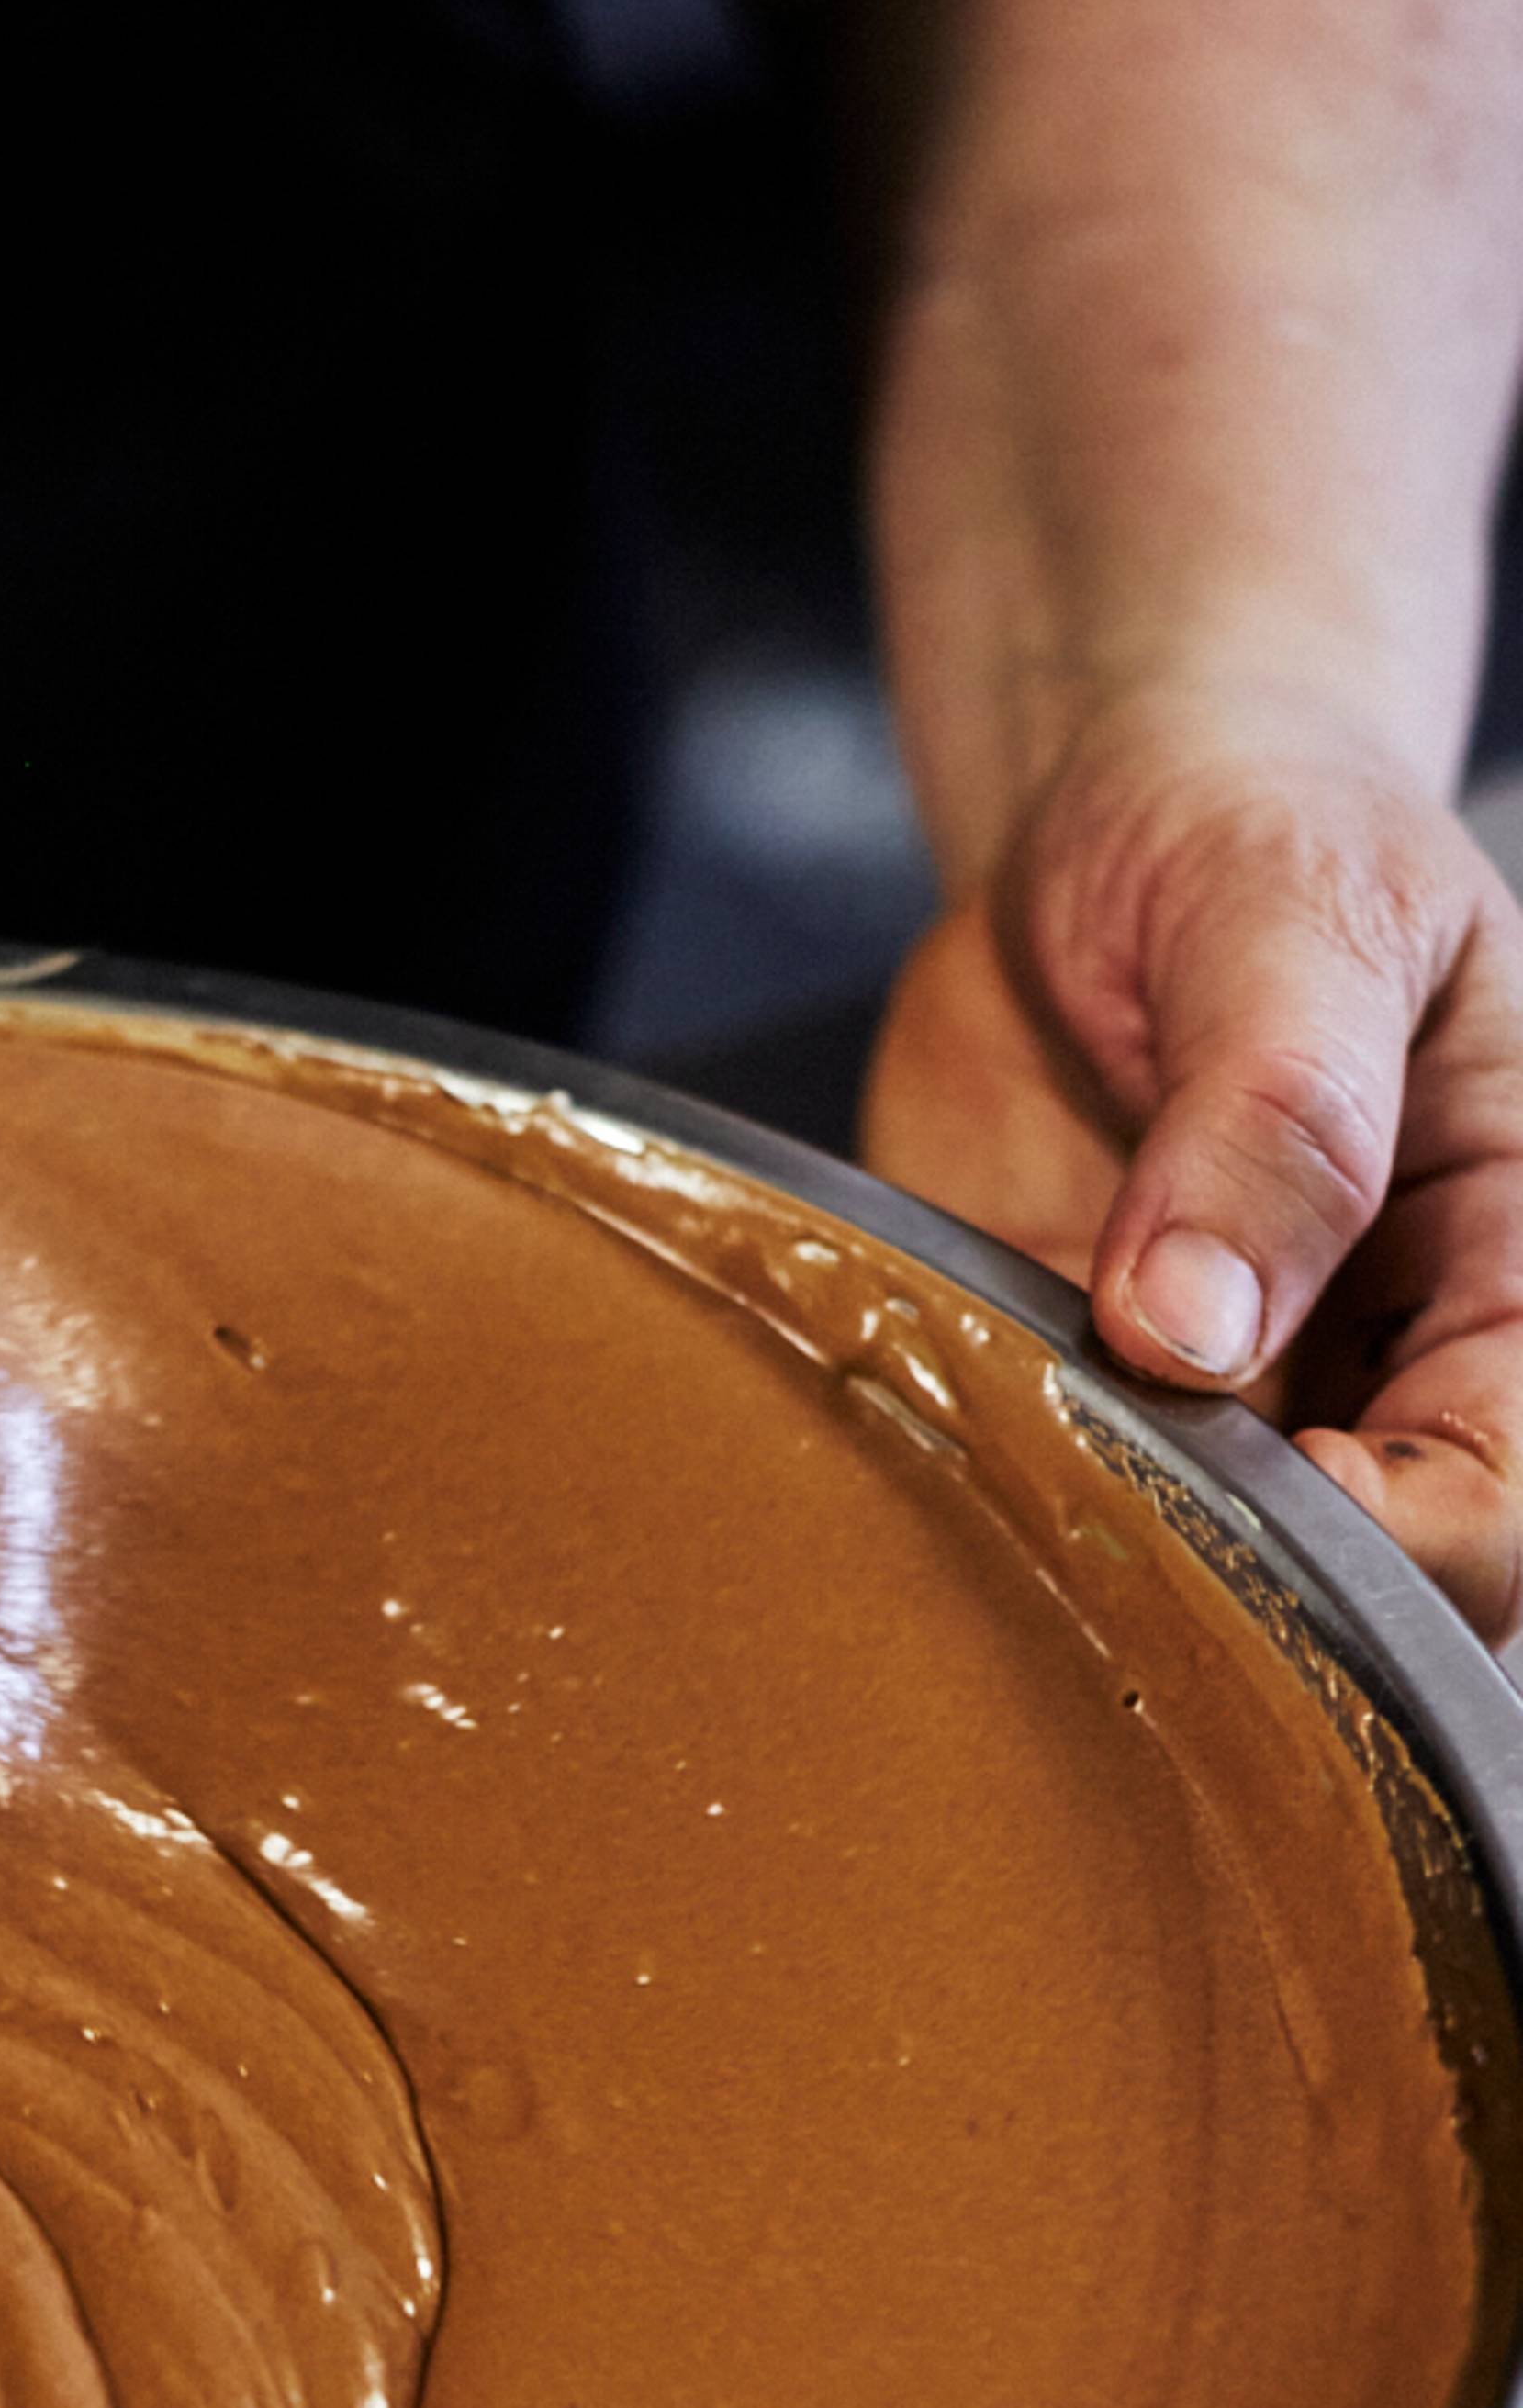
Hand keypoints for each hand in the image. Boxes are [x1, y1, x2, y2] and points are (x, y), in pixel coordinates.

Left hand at [862, 686, 1522, 1644]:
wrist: (1112, 816)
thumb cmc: (1253, 831)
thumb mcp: (1288, 916)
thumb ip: (1274, 1113)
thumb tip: (1196, 1329)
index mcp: (1514, 1265)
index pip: (1506, 1503)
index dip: (1395, 1539)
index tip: (1254, 1478)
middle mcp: (1386, 1359)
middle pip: (1368, 1591)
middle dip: (1244, 1578)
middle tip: (1097, 1470)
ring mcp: (1230, 1393)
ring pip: (1202, 1576)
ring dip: (1104, 1545)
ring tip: (1015, 1431)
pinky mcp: (1081, 1391)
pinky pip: (1046, 1498)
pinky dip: (990, 1488)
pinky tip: (942, 1412)